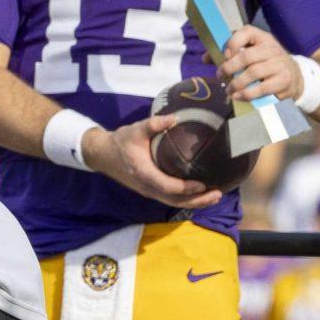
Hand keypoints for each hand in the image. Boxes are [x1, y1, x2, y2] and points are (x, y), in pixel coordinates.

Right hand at [84, 118, 223, 210]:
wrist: (102, 154)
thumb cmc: (120, 142)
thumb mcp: (135, 130)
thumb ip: (154, 124)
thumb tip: (175, 117)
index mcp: (144, 173)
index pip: (167, 186)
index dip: (186, 188)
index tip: (203, 184)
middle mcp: (147, 186)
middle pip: (174, 200)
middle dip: (197, 200)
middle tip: (217, 194)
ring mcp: (148, 190)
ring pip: (173, 202)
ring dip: (194, 202)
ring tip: (213, 197)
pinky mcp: (149, 190)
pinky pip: (170, 198)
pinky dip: (186, 199)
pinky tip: (198, 194)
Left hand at [219, 23, 298, 104]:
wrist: (293, 76)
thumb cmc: (264, 64)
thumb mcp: (250, 53)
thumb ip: (228, 54)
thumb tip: (206, 58)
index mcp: (262, 38)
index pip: (246, 32)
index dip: (232, 43)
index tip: (224, 55)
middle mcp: (272, 48)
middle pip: (247, 56)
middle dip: (229, 67)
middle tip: (220, 75)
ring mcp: (280, 64)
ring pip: (253, 73)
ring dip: (236, 84)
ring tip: (229, 89)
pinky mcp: (284, 80)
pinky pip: (262, 88)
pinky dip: (247, 94)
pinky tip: (239, 96)